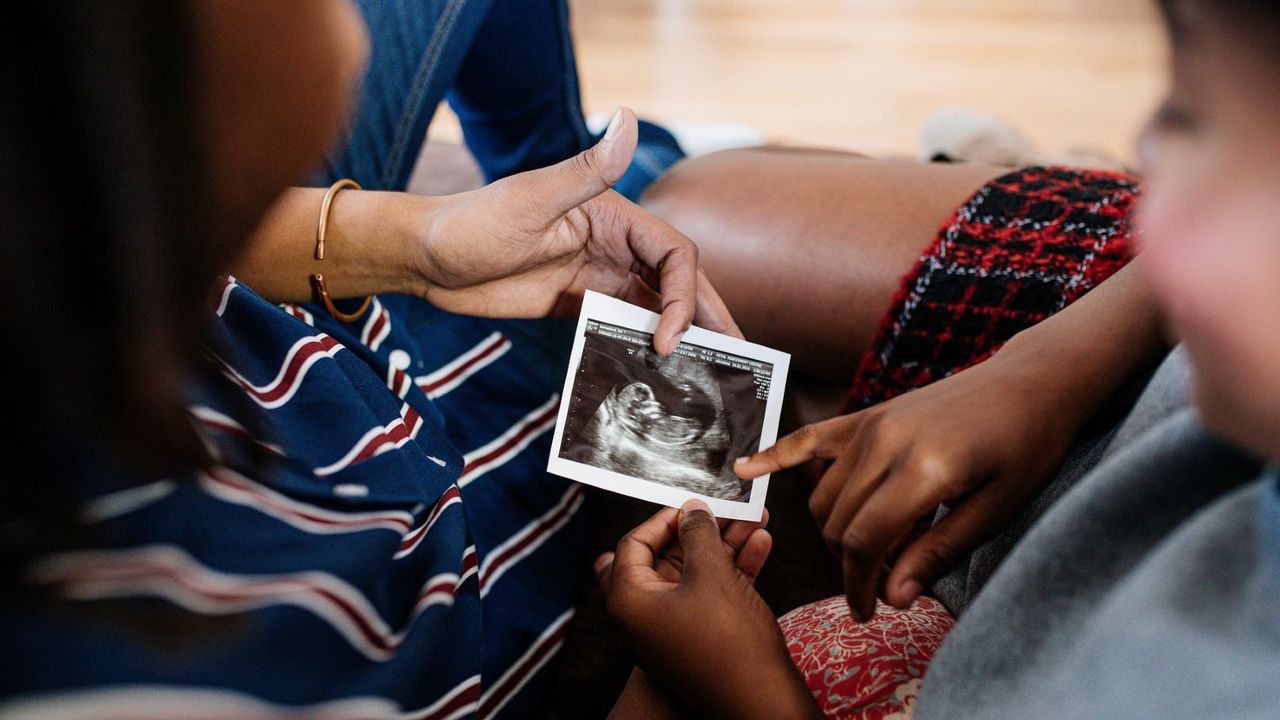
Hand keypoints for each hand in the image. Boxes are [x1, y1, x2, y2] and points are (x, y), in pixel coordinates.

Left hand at [418, 108, 739, 353]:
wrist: (424, 259)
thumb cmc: (472, 223)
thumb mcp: (531, 200)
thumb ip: (586, 170)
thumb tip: (628, 118)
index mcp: (613, 214)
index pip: (673, 253)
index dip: (684, 294)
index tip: (670, 336)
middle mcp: (613, 243)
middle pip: (677, 282)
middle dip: (708, 315)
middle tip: (739, 355)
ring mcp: (596, 275)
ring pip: (656, 306)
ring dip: (683, 334)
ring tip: (712, 370)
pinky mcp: (576, 303)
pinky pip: (623, 324)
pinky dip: (644, 345)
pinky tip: (658, 371)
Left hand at [598, 501, 819, 719]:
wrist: (758, 704)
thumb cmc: (726, 642)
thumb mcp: (711, 574)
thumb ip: (698, 533)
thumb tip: (691, 509)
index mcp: (629, 600)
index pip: (634, 544)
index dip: (665, 518)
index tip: (695, 504)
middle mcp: (643, 616)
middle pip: (667, 557)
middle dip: (701, 530)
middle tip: (723, 510)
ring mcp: (671, 629)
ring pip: (695, 573)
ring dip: (725, 544)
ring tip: (756, 517)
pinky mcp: (699, 638)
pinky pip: (711, 593)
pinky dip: (733, 569)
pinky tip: (760, 543)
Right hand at [734, 345, 1082, 620]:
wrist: (1030, 383)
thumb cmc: (1027, 447)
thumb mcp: (997, 510)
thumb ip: (937, 552)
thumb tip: (890, 597)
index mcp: (922, 470)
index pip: (866, 541)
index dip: (860, 584)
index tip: (868, 612)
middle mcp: (885, 444)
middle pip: (839, 523)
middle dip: (850, 566)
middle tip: (878, 592)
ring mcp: (871, 425)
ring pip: (824, 496)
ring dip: (835, 534)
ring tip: (871, 554)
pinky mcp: (867, 415)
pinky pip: (810, 440)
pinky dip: (775, 456)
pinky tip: (744, 470)